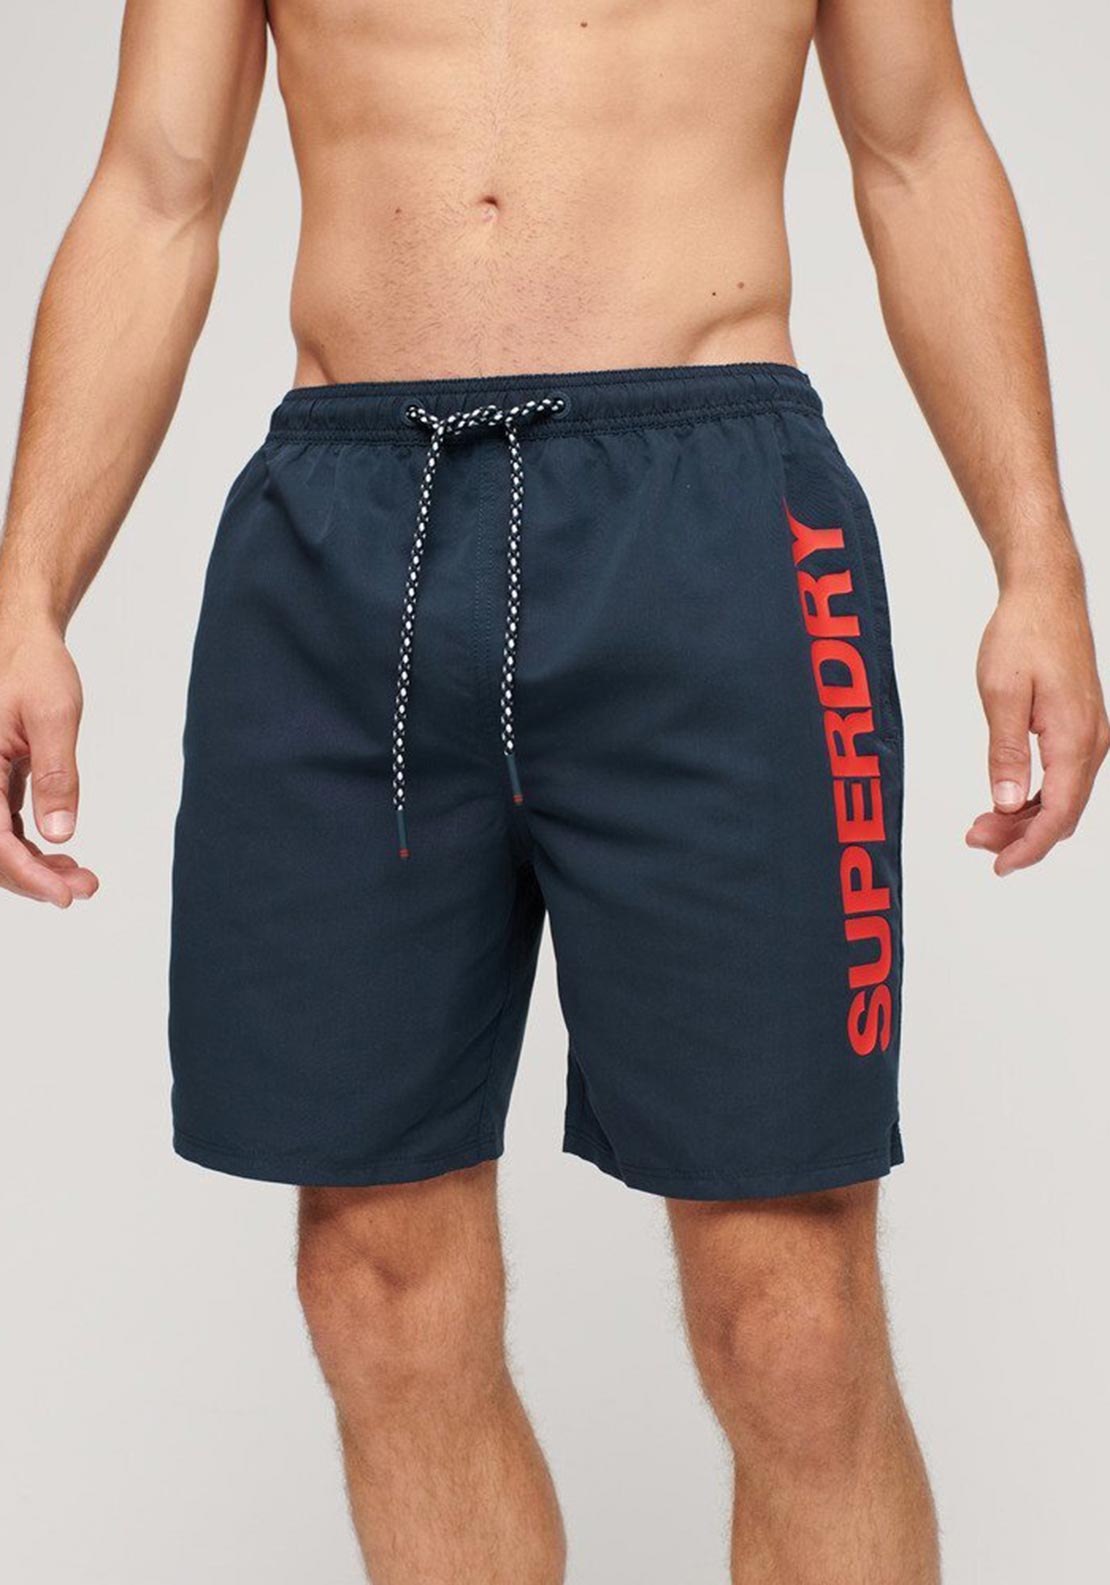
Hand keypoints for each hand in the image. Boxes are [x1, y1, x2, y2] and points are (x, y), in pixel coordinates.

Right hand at [0, 617, 98, 905]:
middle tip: (84, 888)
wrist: (24, 641)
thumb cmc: (34, 668)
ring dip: (35, 867)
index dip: (26, 875)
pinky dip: (31, 848)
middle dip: (34, 878)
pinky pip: (3, 828)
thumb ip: (57, 775)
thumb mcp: (53, 717)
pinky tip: (63, 856)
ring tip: (82, 878)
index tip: (64, 895)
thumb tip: (59, 833)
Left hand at [967, 568, 1109, 874]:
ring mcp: (1090, 734)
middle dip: (1021, 836)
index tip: (999, 866)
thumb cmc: (1022, 635)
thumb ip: (1006, 752)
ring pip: (1064, 797)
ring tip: (981, 823)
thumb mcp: (1001, 694)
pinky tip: (1006, 797)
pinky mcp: (1081, 727)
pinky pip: (1064, 777)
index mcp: (1074, 738)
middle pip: (1063, 812)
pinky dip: (1035, 795)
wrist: (1045, 595)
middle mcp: (1091, 741)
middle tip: (974, 839)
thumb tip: (1009, 803)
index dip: (1029, 847)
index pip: (1058, 813)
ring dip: (1026, 817)